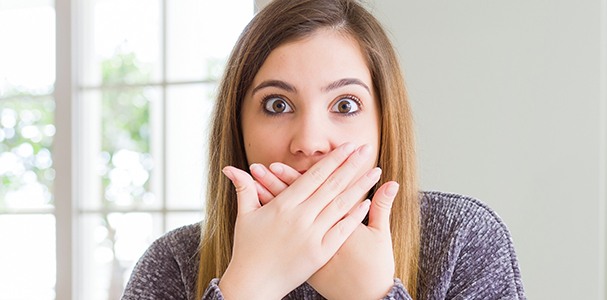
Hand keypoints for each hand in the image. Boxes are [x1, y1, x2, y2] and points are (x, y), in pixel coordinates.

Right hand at [218, 144, 379, 299]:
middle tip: (367, 149)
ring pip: (340, 205)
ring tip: (375, 172)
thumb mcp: (245, 216)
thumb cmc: (247, 250)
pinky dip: (354, 216)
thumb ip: (244, 189)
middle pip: (332, 186)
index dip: (332, 160)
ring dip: (360, 187)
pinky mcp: (320, 253)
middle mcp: (299, 218)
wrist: (253, 284)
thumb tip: (230, 168)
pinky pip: (341, 231)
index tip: (347, 147)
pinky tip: (367, 203)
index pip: (313, 176)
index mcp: (283, 205)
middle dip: (351, 165)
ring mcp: (311, 235)